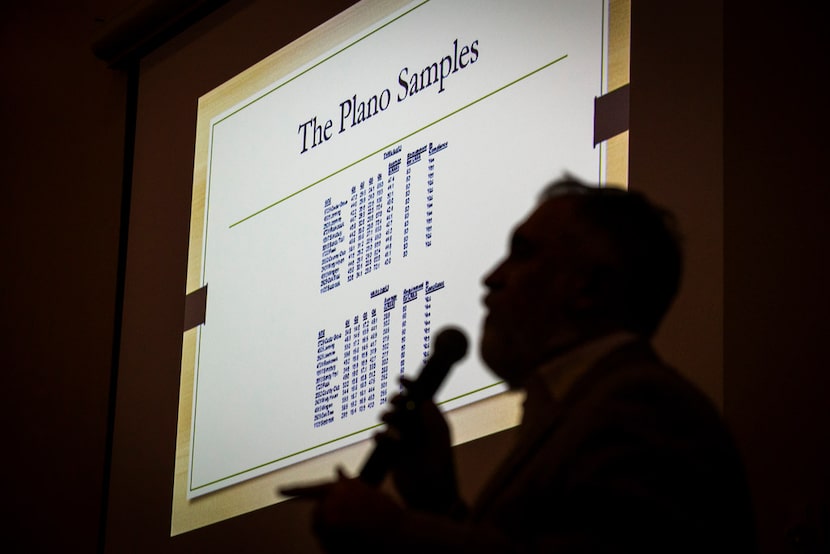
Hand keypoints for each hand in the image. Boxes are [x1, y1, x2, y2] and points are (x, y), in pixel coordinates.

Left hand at [296, 468, 402, 552]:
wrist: (399, 532)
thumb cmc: (386, 514)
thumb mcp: (368, 492)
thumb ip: (349, 484)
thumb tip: (338, 469)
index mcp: (342, 486)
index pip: (313, 489)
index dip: (294, 490)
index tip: (279, 490)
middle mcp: (333, 494)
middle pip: (317, 515)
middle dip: (327, 523)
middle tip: (349, 530)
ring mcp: (331, 509)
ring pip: (319, 528)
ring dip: (331, 534)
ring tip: (354, 535)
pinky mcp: (331, 525)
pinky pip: (324, 540)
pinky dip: (333, 545)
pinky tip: (351, 543)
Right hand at [380, 378, 463, 514]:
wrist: (430, 494)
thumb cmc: (440, 464)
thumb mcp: (439, 437)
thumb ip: (432, 416)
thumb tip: (424, 398)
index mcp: (432, 421)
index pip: (420, 396)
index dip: (411, 385)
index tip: (400, 378)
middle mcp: (419, 428)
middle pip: (402, 405)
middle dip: (396, 400)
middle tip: (395, 401)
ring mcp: (405, 440)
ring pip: (390, 420)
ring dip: (387, 416)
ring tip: (387, 420)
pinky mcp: (393, 454)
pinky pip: (382, 438)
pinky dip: (380, 436)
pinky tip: (382, 438)